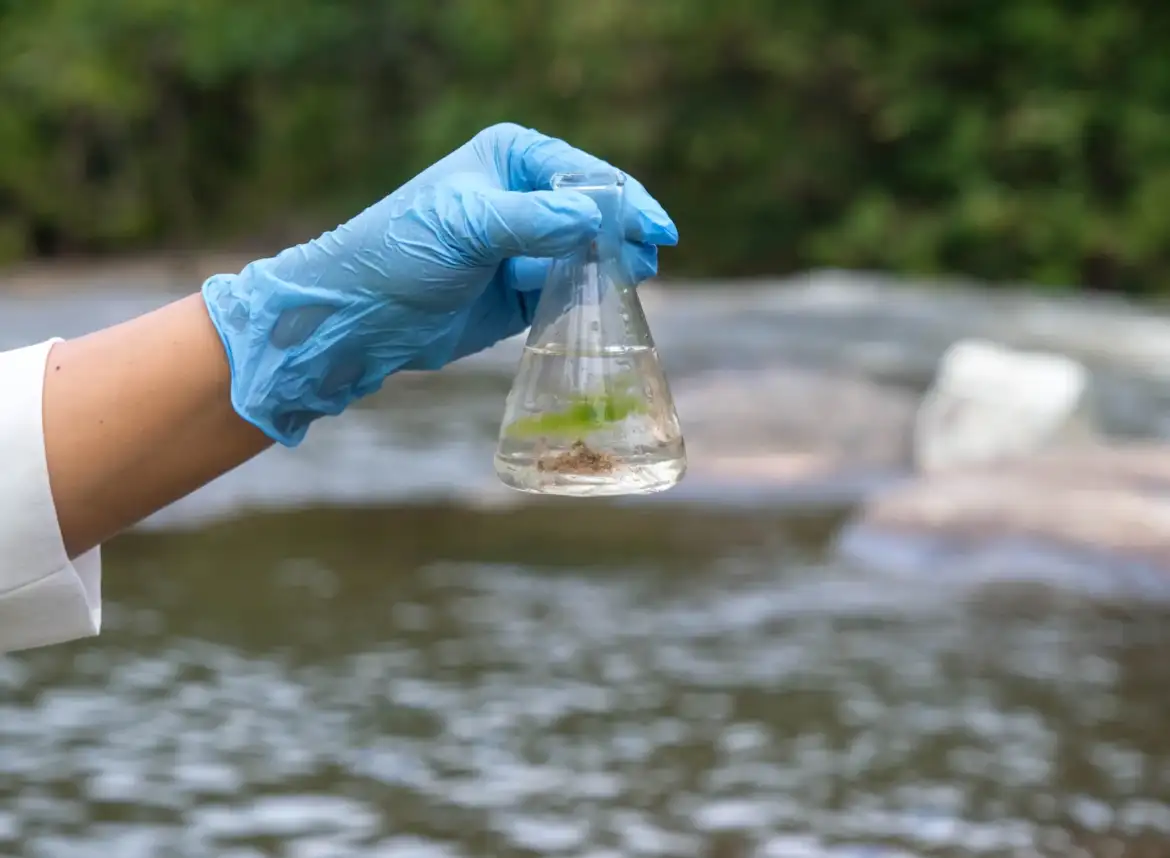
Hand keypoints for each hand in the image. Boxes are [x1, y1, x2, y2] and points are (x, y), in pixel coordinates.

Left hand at [202, 123, 677, 446]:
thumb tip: (597, 218)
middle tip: (647, 263)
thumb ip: (534, 220)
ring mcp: (526, 246)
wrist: (360, 316)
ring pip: (589, 255)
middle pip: (596, 214)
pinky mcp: (523, 292)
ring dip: (611, 270)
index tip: (657, 231)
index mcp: (512, 158)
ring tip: (632, 285)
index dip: (626, 201)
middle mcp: (524, 196)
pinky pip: (571, 292)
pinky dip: (589, 299)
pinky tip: (605, 309)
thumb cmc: (402, 252)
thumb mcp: (467, 227)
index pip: (585, 175)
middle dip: (624, 236)